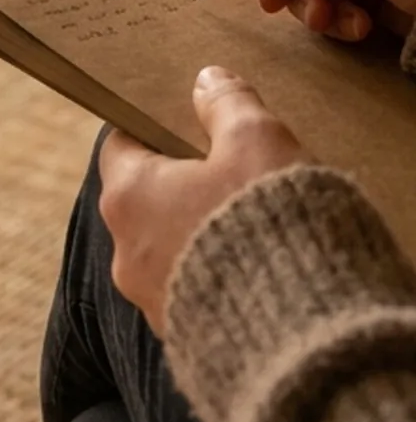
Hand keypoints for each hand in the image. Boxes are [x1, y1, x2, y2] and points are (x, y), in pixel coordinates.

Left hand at [99, 67, 304, 335]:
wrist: (299, 339)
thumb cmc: (268, 225)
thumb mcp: (255, 141)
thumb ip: (227, 104)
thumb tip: (207, 81)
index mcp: (128, 196)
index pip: (121, 144)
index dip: (153, 127)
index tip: (186, 120)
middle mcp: (125, 253)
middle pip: (145, 197)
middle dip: (184, 180)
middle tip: (230, 167)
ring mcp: (151, 302)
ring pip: (167, 246)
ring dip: (200, 229)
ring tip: (253, 219)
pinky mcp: (184, 340)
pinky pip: (192, 291)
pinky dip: (216, 273)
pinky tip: (259, 266)